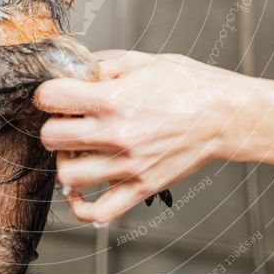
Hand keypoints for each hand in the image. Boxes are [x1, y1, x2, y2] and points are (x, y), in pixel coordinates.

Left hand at [34, 50, 250, 224]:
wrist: (224, 115)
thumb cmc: (189, 85)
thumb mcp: (142, 61)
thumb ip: (103, 65)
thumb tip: (75, 70)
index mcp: (112, 99)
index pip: (49, 98)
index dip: (48, 93)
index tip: (57, 94)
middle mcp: (115, 134)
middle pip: (50, 137)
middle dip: (54, 125)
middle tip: (70, 120)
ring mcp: (127, 165)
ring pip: (67, 175)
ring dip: (66, 160)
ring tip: (79, 150)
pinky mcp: (141, 187)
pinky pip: (99, 212)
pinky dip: (80, 207)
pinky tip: (79, 191)